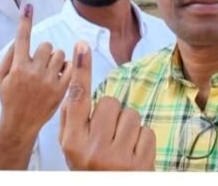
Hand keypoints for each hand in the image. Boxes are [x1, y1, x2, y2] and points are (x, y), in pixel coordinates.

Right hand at [0, 4, 73, 138]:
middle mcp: (34, 72)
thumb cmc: (9, 97)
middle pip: (46, 45)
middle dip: (43, 51)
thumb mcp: (0, 77)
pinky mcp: (62, 89)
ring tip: (49, 70)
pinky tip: (58, 75)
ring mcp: (49, 80)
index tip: (28, 6)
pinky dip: (66, 68)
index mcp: (18, 67)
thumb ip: (8, 56)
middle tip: (39, 62)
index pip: (22, 38)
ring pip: (59, 54)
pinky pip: (70, 67)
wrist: (20, 123)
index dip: (25, 20)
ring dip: (55, 58)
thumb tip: (18, 39)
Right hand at [59, 43, 155, 170]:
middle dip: (112, 114)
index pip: (77, 99)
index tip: (81, 46)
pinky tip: (133, 156)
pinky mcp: (141, 164)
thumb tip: (76, 88)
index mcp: (73, 143)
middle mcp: (93, 149)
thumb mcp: (71, 151)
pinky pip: (146, 131)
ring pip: (130, 115)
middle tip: (109, 135)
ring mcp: (118, 158)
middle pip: (110, 103)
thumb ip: (71, 121)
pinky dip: (142, 140)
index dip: (81, 70)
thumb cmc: (91, 171)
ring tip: (122, 147)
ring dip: (128, 127)